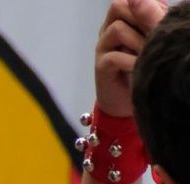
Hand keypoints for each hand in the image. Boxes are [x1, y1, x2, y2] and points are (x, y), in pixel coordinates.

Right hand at [95, 0, 164, 117]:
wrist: (131, 100)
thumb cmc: (146, 66)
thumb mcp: (155, 37)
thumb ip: (152, 16)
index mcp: (126, 18)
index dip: (144, 5)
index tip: (158, 19)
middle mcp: (111, 29)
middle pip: (118, 6)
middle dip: (140, 17)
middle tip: (153, 35)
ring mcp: (104, 47)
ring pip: (116, 28)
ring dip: (138, 40)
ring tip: (147, 54)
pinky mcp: (101, 67)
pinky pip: (113, 56)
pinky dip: (130, 61)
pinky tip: (139, 67)